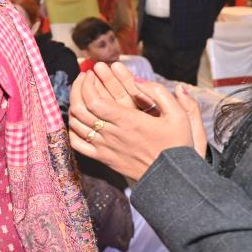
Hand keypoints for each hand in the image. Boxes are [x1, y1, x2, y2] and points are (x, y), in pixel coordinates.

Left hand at [69, 71, 194, 182]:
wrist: (172, 177)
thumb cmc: (176, 145)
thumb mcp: (178, 115)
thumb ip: (159, 94)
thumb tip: (139, 79)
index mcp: (128, 121)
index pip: (94, 100)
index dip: (86, 84)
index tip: (90, 73)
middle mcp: (112, 134)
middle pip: (80, 109)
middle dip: (77, 88)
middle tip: (82, 78)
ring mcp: (104, 147)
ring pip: (76, 124)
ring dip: (73, 105)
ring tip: (80, 94)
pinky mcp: (102, 158)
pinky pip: (77, 144)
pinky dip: (72, 129)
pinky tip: (78, 120)